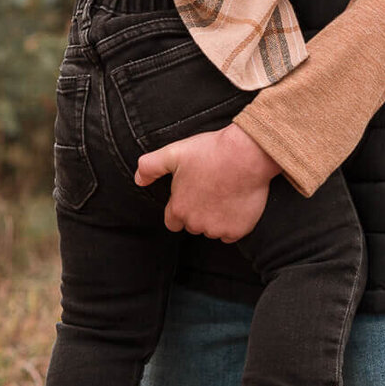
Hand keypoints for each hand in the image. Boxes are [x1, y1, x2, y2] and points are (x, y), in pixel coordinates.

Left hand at [135, 123, 280, 241]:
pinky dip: (234, 223)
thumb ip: (149, 167)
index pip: (173, 222)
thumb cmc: (210, 152)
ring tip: (225, 194)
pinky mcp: (238, 230)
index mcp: (178, 208)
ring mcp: (217, 228)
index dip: (181, 208)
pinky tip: (236, 204)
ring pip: (213, 230)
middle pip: (194, 226)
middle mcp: (195, 223)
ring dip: (217, 218)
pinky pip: (232, 234)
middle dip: (199, 213)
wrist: (246, 155)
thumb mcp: (173, 153)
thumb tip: (138, 179)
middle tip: (211, 191)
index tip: (193, 195)